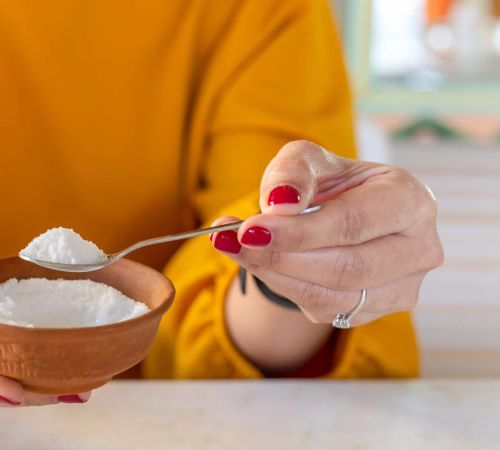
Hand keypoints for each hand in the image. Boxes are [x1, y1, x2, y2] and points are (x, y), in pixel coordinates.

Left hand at [212, 140, 442, 326]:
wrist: (334, 214)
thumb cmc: (326, 183)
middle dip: (282, 256)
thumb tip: (280, 204)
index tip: (250, 229)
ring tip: (234, 248)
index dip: (300, 231)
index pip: (354, 223)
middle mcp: (419, 248)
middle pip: (346, 267)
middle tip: (234, 241)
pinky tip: (258, 263)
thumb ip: (293, 172)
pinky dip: (283, 286)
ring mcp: (402, 286)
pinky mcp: (376, 311)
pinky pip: (323, 308)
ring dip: (274, 274)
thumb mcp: (306, 161)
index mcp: (410, 199)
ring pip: (332, 295)